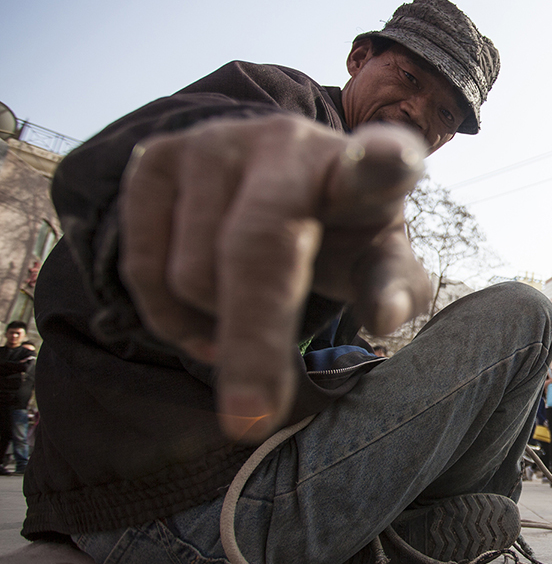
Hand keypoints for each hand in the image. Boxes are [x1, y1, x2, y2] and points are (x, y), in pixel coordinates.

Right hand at [120, 115, 429, 441]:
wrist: (280, 182)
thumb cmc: (344, 236)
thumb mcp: (380, 264)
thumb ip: (394, 289)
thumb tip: (386, 315)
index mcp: (362, 171)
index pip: (379, 162)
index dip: (384, 160)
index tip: (393, 158)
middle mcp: (288, 142)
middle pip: (259, 247)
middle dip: (253, 343)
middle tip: (250, 421)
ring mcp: (215, 142)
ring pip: (194, 273)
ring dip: (216, 326)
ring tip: (247, 321)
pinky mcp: (156, 157)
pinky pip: (144, 268)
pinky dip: (170, 316)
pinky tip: (206, 313)